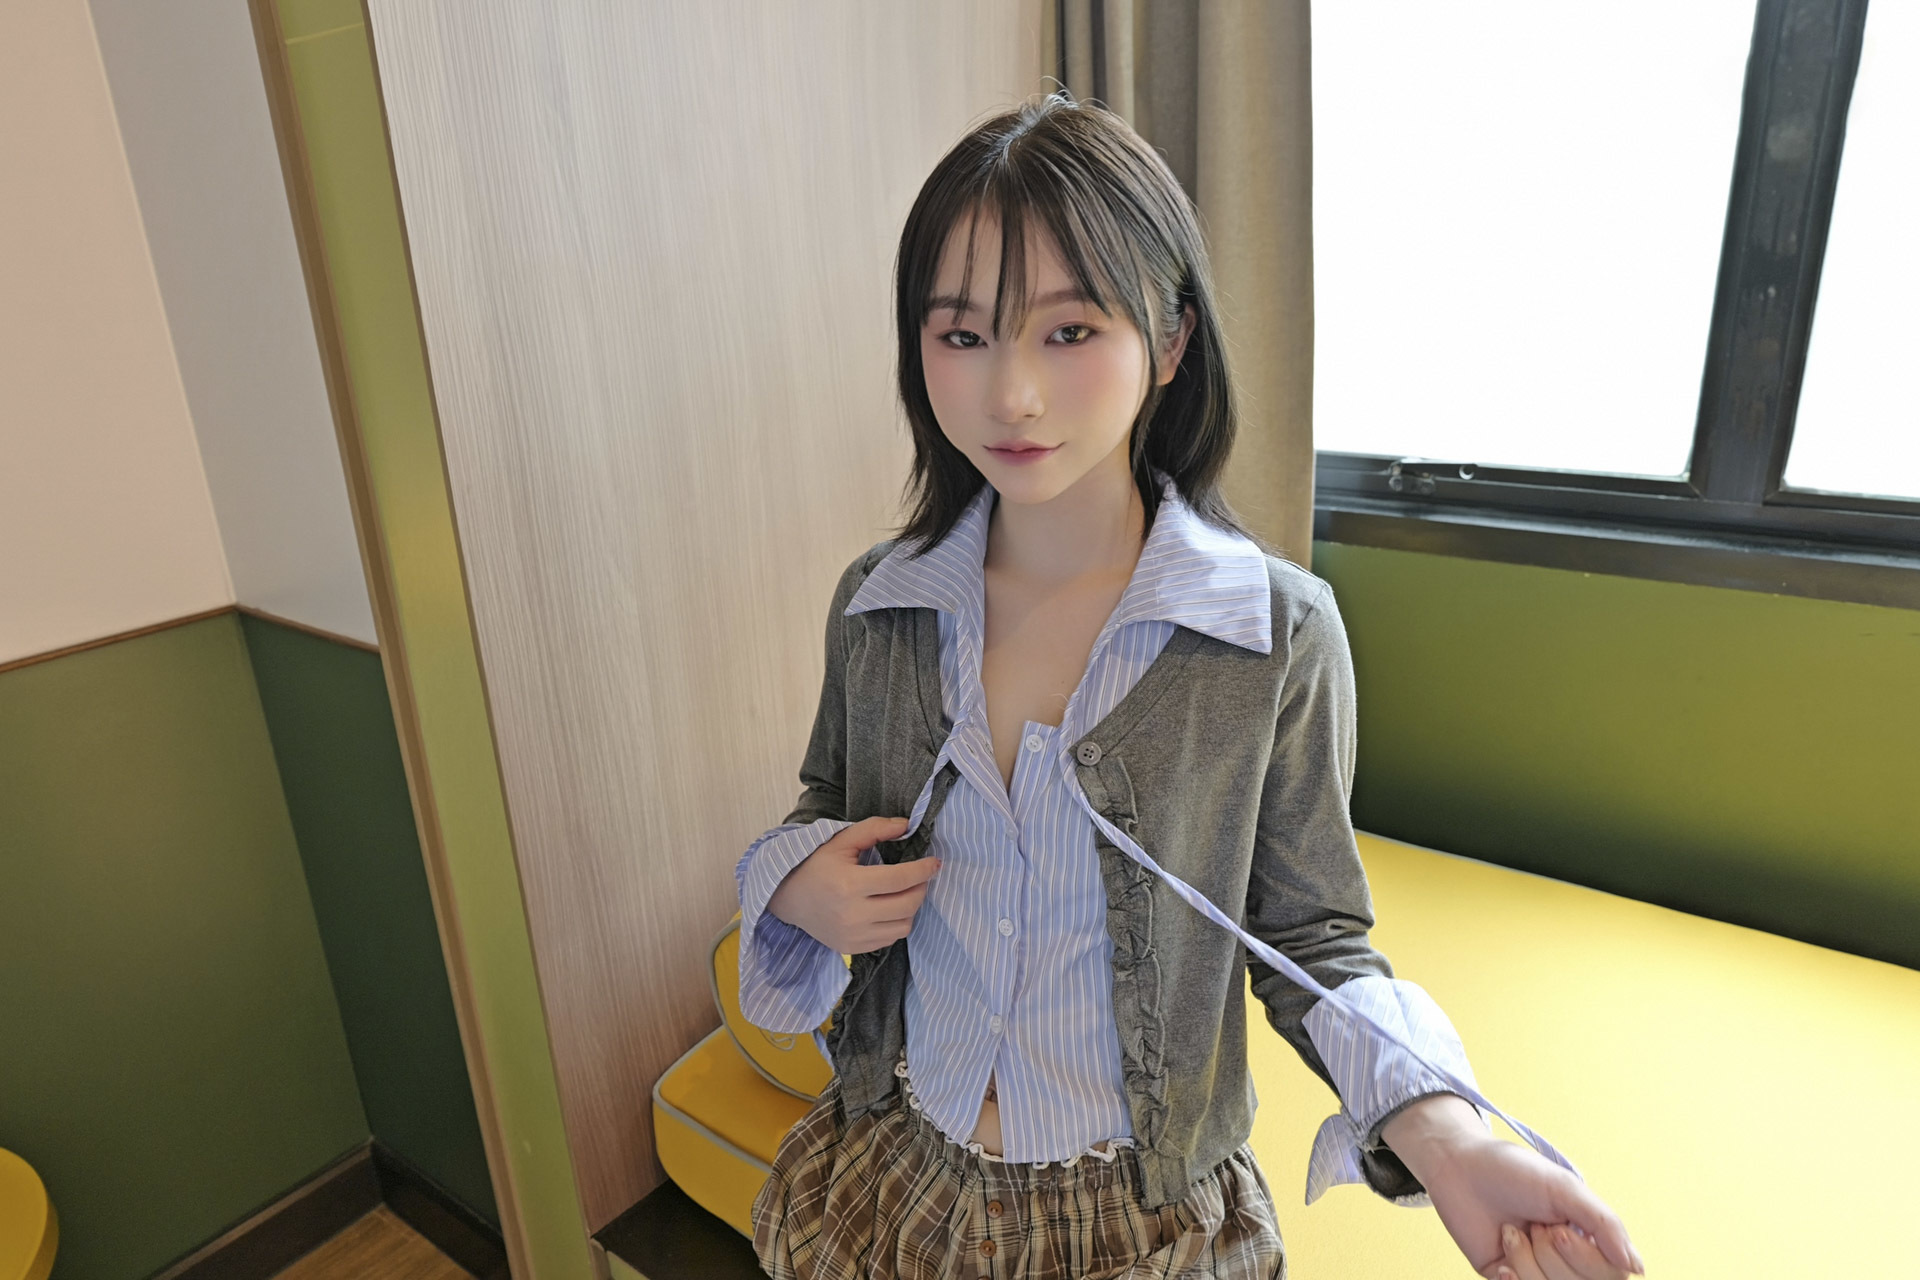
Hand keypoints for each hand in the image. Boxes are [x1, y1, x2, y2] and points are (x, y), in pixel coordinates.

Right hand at [765, 816, 939, 953]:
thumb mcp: (842, 841)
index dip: (923, 869)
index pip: (901, 879)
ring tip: (903, 892)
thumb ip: (875, 829)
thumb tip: (906, 825)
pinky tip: (888, 908)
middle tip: (920, 876)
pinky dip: (896, 923)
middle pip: (908, 905)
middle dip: (921, 887)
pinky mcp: (853, 949)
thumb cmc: (817, 866)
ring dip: (911, 907)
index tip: (934, 862)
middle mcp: (853, 915)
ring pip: (904, 926)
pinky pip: (889, 939)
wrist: (790, 898)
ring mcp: (853, 936)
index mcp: (850, 884)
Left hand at [1379, 1095, 1643, 1276]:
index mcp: (1588, 1236)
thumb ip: (1603, 1224)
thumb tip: (1635, 1268)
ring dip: (1526, 1260)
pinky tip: (1501, 1257)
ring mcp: (1536, 1271)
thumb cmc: (1514, 1171)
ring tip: (1511, 1231)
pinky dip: (1512, 1276)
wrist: (1457, 1166)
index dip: (1584, 1259)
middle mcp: (1566, 1259)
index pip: (1611, 1274)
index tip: (1558, 1229)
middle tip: (1534, 1226)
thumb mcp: (1564, 1189)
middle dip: (1551, 1255)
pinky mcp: (1504, 1278)